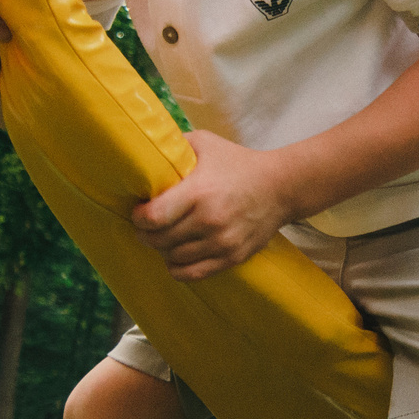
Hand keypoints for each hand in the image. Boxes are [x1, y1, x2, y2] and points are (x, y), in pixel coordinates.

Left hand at [132, 130, 294, 280]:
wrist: (281, 187)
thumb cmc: (239, 163)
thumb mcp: (206, 143)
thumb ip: (175, 145)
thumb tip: (144, 149)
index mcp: (199, 191)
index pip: (154, 217)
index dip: (138, 217)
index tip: (138, 212)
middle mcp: (210, 220)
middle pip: (160, 240)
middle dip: (146, 234)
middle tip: (146, 226)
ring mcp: (222, 242)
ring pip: (173, 258)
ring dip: (162, 249)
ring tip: (163, 237)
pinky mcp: (232, 257)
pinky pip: (192, 274)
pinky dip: (177, 268)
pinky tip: (175, 256)